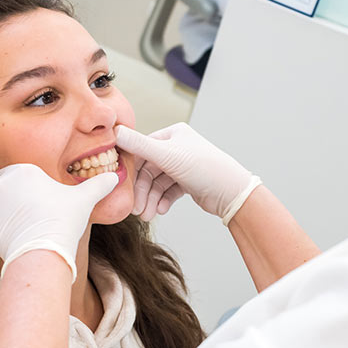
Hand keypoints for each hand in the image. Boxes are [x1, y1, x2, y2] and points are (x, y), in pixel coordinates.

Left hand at [0, 164, 117, 280]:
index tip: (40, 200)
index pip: (21, 174)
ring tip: (28, 230)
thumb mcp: (84, 199)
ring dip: (8, 217)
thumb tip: (114, 177)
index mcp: (22, 170)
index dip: (29, 187)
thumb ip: (98, 185)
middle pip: (7, 190)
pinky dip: (0, 234)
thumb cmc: (63, 220)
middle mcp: (1, 184)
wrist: (42, 250)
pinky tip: (17, 241)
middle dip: (16, 201)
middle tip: (35, 216)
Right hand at [115, 123, 260, 223]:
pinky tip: (160, 211)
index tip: (121, 185)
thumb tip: (115, 131)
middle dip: (142, 191)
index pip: (142, 149)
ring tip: (147, 215)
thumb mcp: (167, 155)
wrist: (232, 194)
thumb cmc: (204, 168)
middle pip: (149, 170)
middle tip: (136, 209)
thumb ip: (139, 145)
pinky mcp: (187, 182)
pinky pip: (168, 191)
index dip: (131, 168)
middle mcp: (177, 147)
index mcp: (173, 134)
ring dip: (150, 199)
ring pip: (157, 183)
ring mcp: (182, 166)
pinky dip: (162, 201)